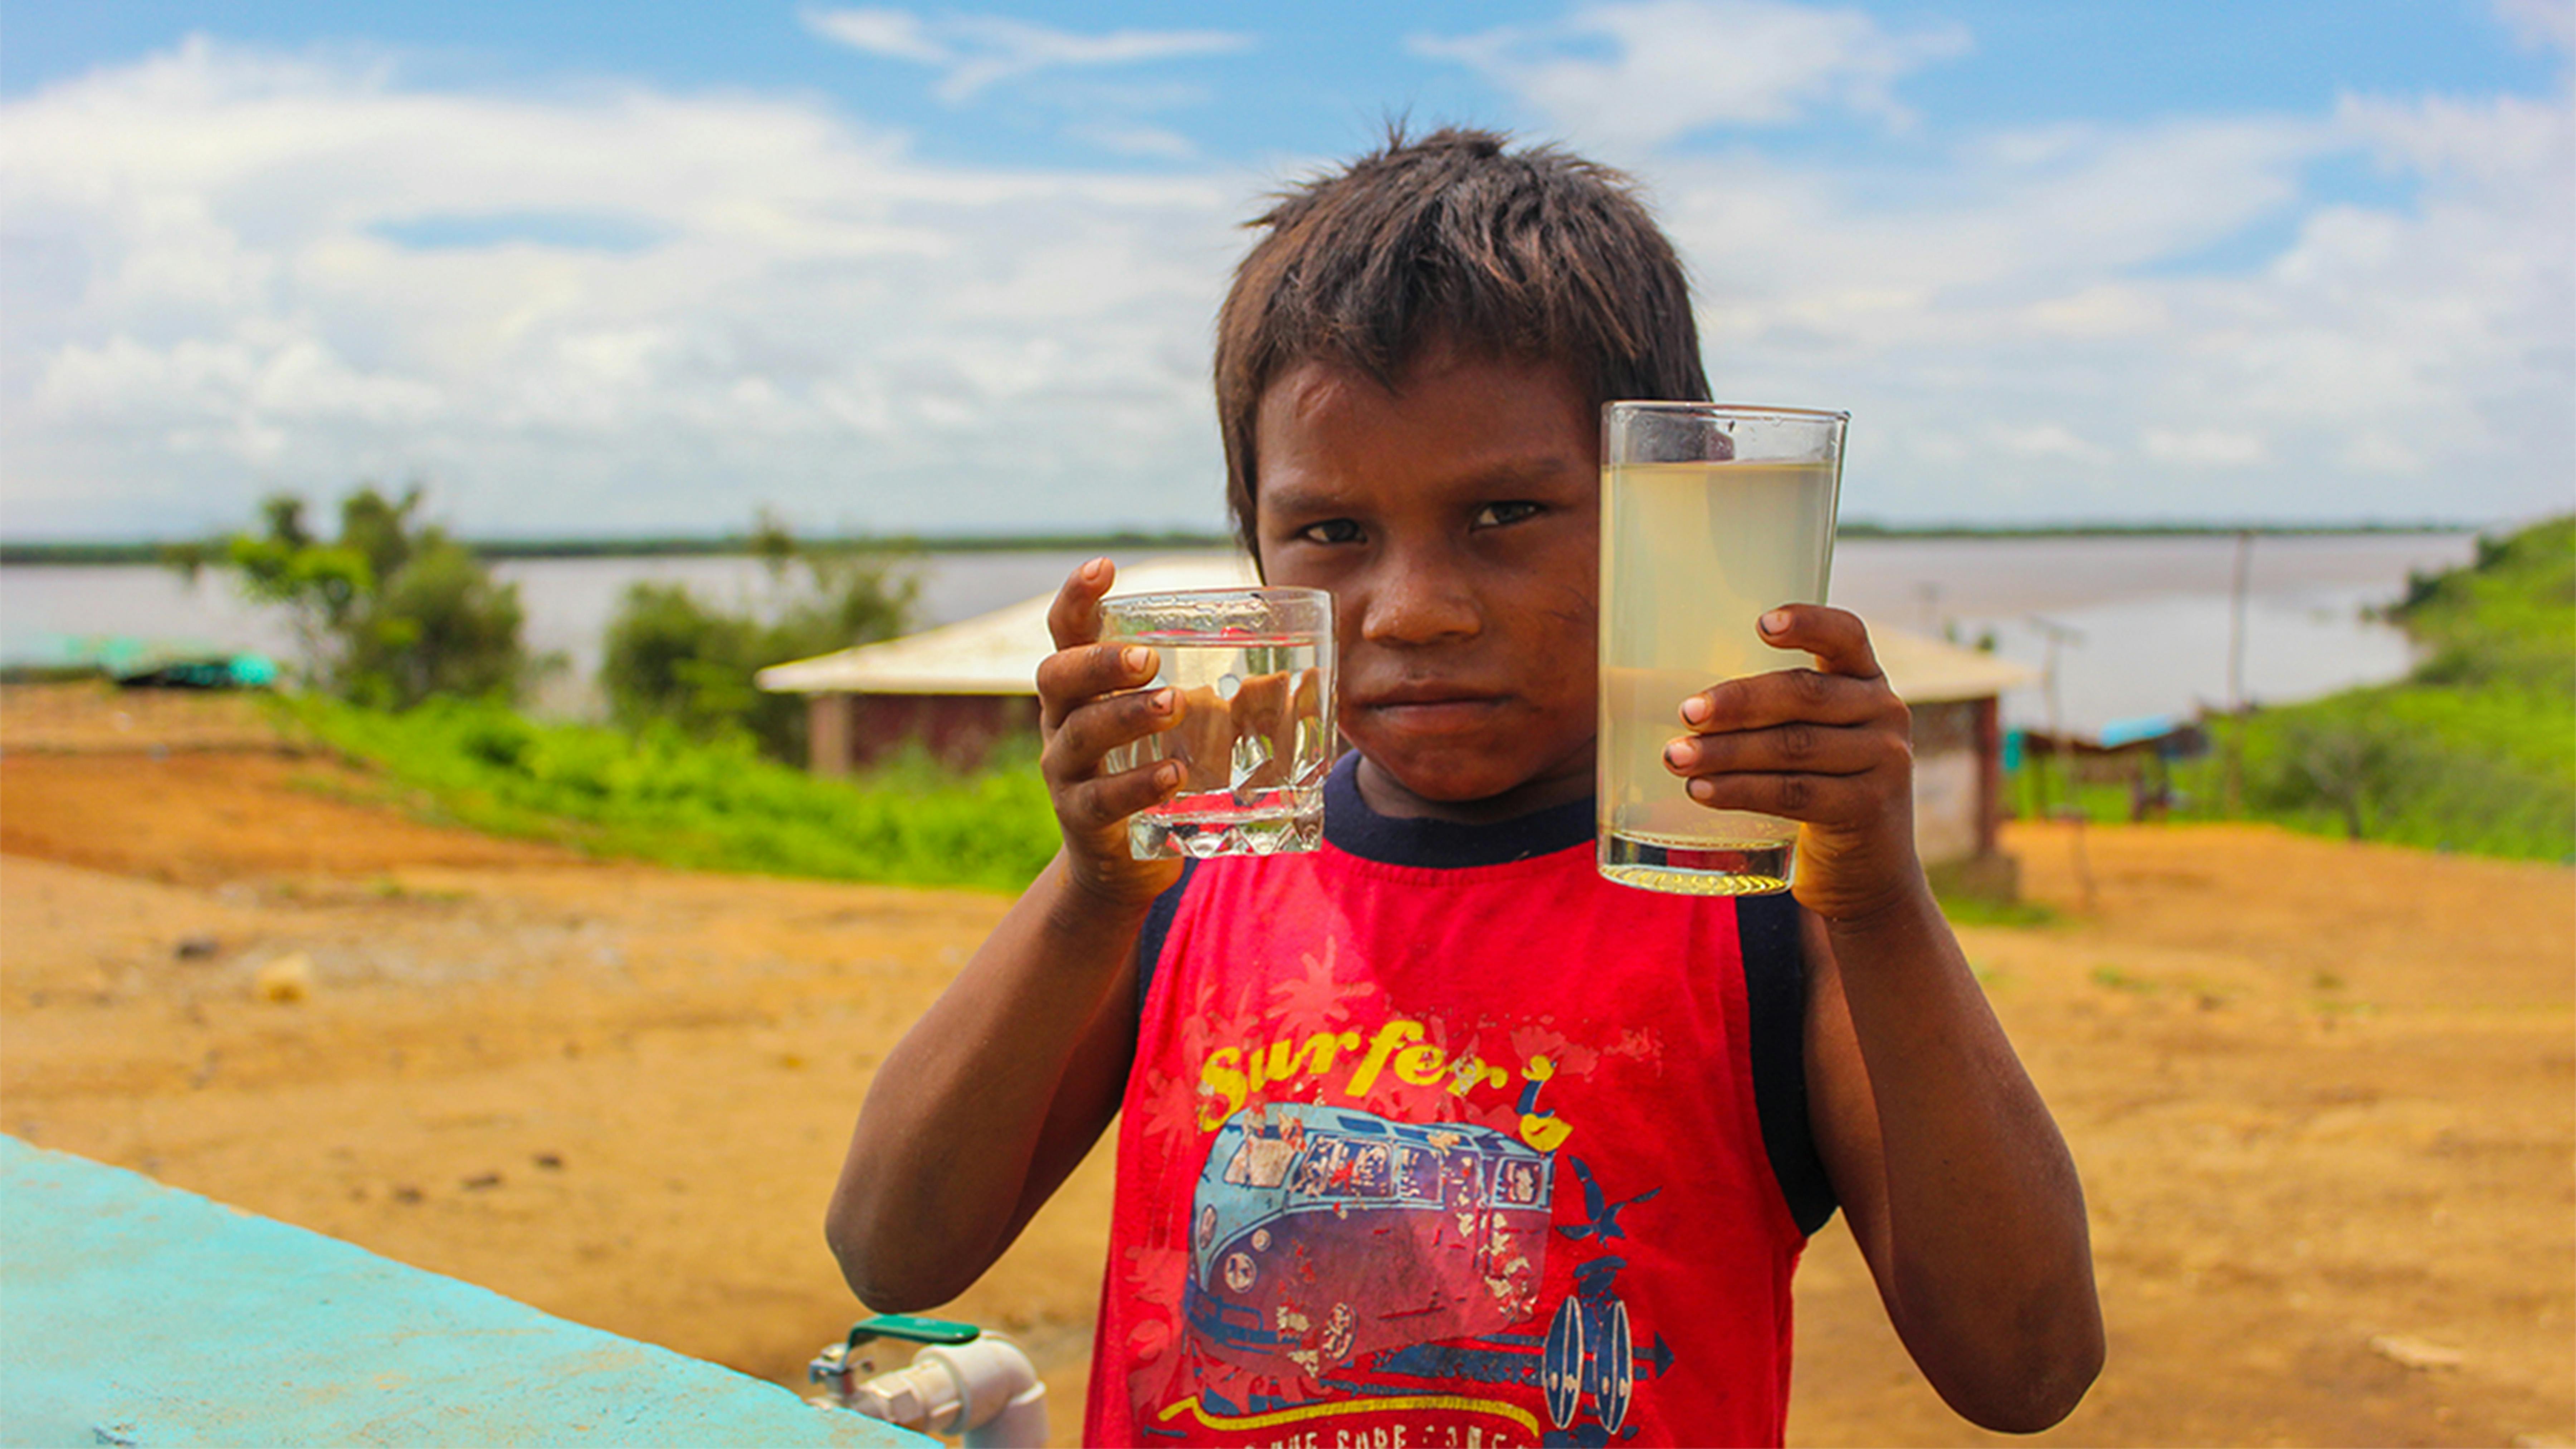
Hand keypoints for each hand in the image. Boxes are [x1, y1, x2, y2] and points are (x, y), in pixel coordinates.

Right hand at [1037, 559, 1186, 906]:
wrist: (1119, 867)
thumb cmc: (1154, 774)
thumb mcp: (1179, 730)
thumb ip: (1219, 699)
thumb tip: (1295, 674)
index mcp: (1084, 689)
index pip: (1066, 631)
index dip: (1077, 597)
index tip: (1103, 566)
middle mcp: (1062, 722)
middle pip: (1057, 676)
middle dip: (1099, 661)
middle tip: (1146, 658)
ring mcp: (1065, 772)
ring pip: (1079, 734)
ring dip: (1126, 715)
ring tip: (1173, 705)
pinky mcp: (1080, 820)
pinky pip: (1100, 799)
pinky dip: (1137, 784)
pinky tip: (1173, 775)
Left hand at [1662, 604, 1921, 921]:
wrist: (1869, 870)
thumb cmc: (1818, 786)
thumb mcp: (1813, 737)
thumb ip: (1772, 712)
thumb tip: (1647, 687)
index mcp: (1867, 680)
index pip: (1847, 636)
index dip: (1808, 623)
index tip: (1760, 623)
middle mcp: (1885, 712)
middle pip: (1805, 695)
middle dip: (1738, 702)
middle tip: (1685, 711)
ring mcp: (1883, 761)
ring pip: (1793, 746)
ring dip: (1726, 752)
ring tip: (1675, 757)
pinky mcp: (1867, 808)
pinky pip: (1795, 793)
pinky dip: (1742, 791)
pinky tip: (1703, 791)